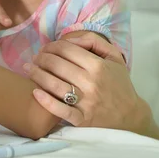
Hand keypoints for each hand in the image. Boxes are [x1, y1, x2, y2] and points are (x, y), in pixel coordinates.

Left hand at [26, 33, 147, 132]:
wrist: (130, 117)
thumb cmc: (118, 85)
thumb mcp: (114, 58)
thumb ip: (94, 42)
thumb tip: (71, 38)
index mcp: (98, 66)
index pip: (65, 49)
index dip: (51, 46)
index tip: (45, 48)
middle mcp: (90, 82)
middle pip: (55, 64)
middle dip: (40, 58)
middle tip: (35, 58)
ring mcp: (85, 102)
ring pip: (53, 84)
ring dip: (36, 74)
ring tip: (28, 69)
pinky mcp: (81, 119)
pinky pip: (59, 109)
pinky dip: (45, 100)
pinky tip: (35, 92)